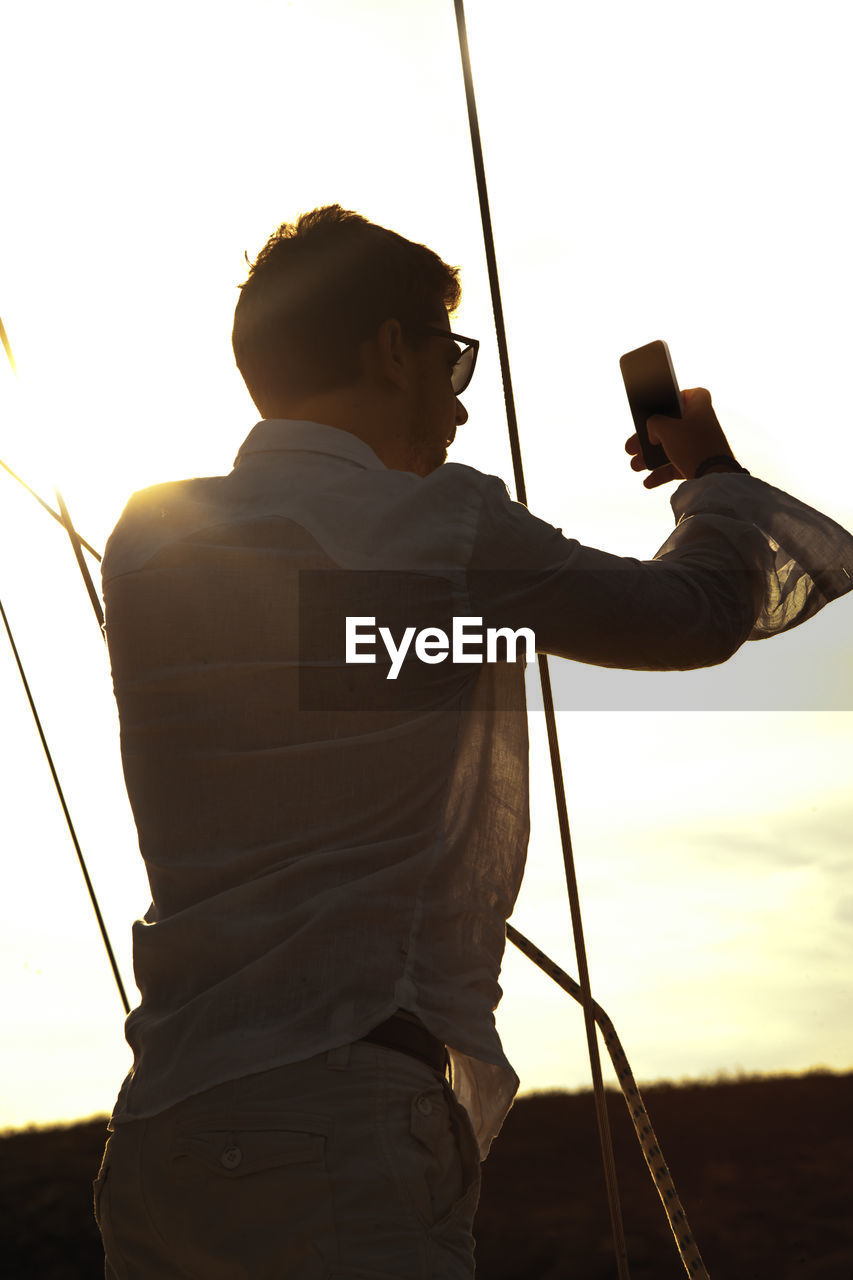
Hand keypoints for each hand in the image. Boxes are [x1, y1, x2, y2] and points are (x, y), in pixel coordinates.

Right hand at [624, 386, 738, 487]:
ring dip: (650, 457)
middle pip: (670, 426)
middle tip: (631, 446)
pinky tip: (647, 481)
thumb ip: (654, 423)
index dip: (677, 397)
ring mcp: (700, 446)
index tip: (662, 405)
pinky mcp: (698, 464)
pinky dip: (661, 473)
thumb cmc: (692, 445)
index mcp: (700, 408)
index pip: (692, 394)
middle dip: (648, 437)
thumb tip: (653, 430)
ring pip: (670, 448)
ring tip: (635, 466)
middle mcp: (701, 425)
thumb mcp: (665, 428)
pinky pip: (676, 466)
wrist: (714, 476)